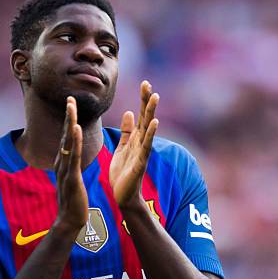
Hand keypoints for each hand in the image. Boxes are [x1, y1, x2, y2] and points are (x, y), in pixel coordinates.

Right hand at [54, 97, 88, 233]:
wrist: (69, 220)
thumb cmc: (73, 200)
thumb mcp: (72, 178)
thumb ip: (70, 166)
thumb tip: (71, 157)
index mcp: (64, 163)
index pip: (67, 138)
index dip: (69, 120)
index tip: (71, 104)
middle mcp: (62, 163)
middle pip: (65, 135)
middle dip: (68, 116)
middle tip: (70, 97)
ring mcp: (65, 169)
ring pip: (67, 142)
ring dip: (69, 123)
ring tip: (71, 106)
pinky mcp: (71, 177)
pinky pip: (73, 157)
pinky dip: (73, 142)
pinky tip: (75, 129)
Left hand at [109, 81, 158, 208]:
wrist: (122, 196)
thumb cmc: (122, 174)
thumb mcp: (122, 148)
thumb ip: (127, 132)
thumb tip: (129, 112)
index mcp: (136, 139)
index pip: (141, 115)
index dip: (142, 100)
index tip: (145, 83)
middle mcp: (141, 143)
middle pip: (146, 118)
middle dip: (147, 102)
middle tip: (148, 84)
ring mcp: (142, 152)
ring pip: (148, 129)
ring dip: (151, 113)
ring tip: (155, 97)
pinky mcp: (140, 163)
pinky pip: (146, 147)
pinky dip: (150, 134)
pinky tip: (154, 123)